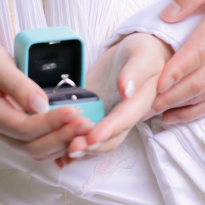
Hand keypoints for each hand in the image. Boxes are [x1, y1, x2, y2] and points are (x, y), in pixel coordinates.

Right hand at [0, 31, 93, 160]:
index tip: (74, 111)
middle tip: (85, 123)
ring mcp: (6, 130)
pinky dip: (55, 141)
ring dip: (61, 142)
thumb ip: (18, 85)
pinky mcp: (14, 125)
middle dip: (61, 137)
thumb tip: (42, 105)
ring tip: (83, 127)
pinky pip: (36, 143)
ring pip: (36, 150)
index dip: (52, 123)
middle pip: (33, 148)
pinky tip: (70, 131)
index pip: (26, 129)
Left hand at [58, 33, 172, 165]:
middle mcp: (126, 115)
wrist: (139, 51)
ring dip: (83, 148)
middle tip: (72, 149)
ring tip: (63, 152)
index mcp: (140, 102)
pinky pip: (89, 134)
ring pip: (99, 140)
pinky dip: (75, 143)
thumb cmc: (144, 51)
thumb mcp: (142, 56)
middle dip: (92, 146)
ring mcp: (111, 116)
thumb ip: (135, 72)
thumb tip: (126, 90)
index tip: (92, 137)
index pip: (123, 120)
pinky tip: (60, 153)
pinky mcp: (98, 114)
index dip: (108, 130)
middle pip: (111, 138)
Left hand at [151, 0, 204, 125]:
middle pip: (199, 78)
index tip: (154, 83)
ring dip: (177, 106)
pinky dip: (196, 110)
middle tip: (139, 105)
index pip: (199, 50)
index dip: (176, 70)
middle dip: (168, 95)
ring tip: (148, 113)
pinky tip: (175, 116)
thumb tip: (167, 15)